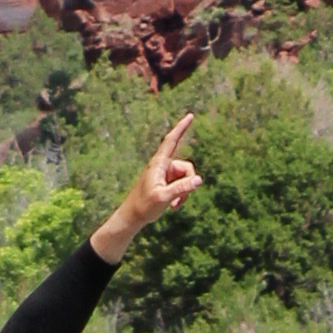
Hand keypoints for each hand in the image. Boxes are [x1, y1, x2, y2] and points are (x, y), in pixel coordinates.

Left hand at [92, 111, 199, 261]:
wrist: (133, 216)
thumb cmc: (144, 206)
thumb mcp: (164, 197)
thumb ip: (182, 188)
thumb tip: (199, 180)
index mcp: (158, 164)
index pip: (171, 141)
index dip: (181, 128)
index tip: (190, 116)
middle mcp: (163, 166)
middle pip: (186, 167)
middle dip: (189, 183)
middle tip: (180, 201)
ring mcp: (165, 174)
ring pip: (186, 177)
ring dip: (185, 192)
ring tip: (175, 205)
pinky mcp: (167, 182)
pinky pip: (182, 184)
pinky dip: (182, 195)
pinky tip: (174, 206)